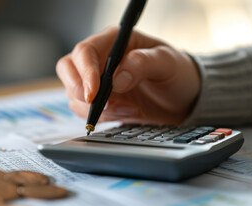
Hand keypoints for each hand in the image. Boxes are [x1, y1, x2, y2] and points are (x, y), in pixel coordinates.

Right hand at [56, 27, 199, 124]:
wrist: (183, 97)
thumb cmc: (176, 72)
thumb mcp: (167, 62)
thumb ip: (142, 64)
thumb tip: (116, 79)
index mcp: (113, 41)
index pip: (85, 52)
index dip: (85, 72)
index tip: (95, 93)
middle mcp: (99, 59)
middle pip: (68, 70)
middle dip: (81, 91)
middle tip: (104, 104)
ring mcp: (95, 81)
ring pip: (74, 94)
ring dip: (99, 108)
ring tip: (130, 109)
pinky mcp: (98, 101)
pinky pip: (84, 110)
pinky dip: (103, 117)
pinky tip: (127, 113)